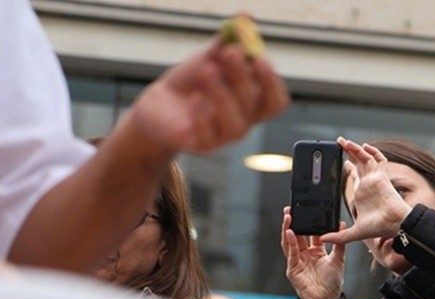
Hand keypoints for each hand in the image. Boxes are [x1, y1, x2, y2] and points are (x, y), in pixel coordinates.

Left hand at [126, 38, 289, 154]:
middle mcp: (243, 120)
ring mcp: (224, 136)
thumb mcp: (210, 57)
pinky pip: (209, 137)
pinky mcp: (202, 145)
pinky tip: (193, 100)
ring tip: (206, 72)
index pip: (275, 100)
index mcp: (252, 100)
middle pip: (254, 105)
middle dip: (242, 77)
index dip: (271, 83)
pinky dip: (203, 116)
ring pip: (236, 124)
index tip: (259, 59)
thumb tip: (247, 16)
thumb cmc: (191, 82)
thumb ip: (229, 40)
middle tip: (229, 53)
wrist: (159, 103)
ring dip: (223, 95)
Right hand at [280, 206, 344, 298]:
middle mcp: (304, 255)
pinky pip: (291, 254)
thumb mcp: (338, 259)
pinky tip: (290, 233)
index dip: (306, 222)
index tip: (306, 210)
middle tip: (290, 209)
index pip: (308, 233)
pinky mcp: (292, 269)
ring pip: (290, 242)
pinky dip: (290, 243)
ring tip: (287, 217)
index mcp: (315, 251)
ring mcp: (297, 261)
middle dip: (292, 222)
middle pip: (296, 235)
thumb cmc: (332, 282)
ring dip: (287, 229)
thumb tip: (342, 225)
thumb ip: (339, 243)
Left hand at [320, 137, 410, 244]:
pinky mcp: (382, 176)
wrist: (394, 225)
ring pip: (365, 159)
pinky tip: (365, 146)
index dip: (346, 168)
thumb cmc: (380, 228)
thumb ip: (339, 236)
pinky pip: (379, 160)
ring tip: (344, 142)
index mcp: (362, 194)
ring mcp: (375, 179)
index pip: (354, 176)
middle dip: (349, 153)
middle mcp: (368, 184)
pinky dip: (374, 152)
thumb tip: (323, 239)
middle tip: (339, 143)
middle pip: (358, 163)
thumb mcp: (354, 233)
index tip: (337, 162)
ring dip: (355, 149)